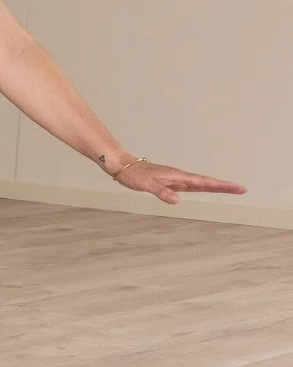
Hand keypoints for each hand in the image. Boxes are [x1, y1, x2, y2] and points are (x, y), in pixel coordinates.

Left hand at [112, 159, 245, 206]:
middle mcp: (180, 177)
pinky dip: (202, 187)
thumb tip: (177, 201)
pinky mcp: (171, 182)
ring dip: (216, 186)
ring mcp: (176, 180)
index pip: (204, 182)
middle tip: (242, 189)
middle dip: (225, 186)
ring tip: (232, 189)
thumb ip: (162, 192)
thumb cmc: (134, 174)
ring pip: (201, 184)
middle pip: (207, 182)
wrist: (123, 166)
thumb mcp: (147, 185)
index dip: (221, 186)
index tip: (236, 187)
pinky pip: (191, 186)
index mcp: (178, 176)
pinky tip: (207, 188)